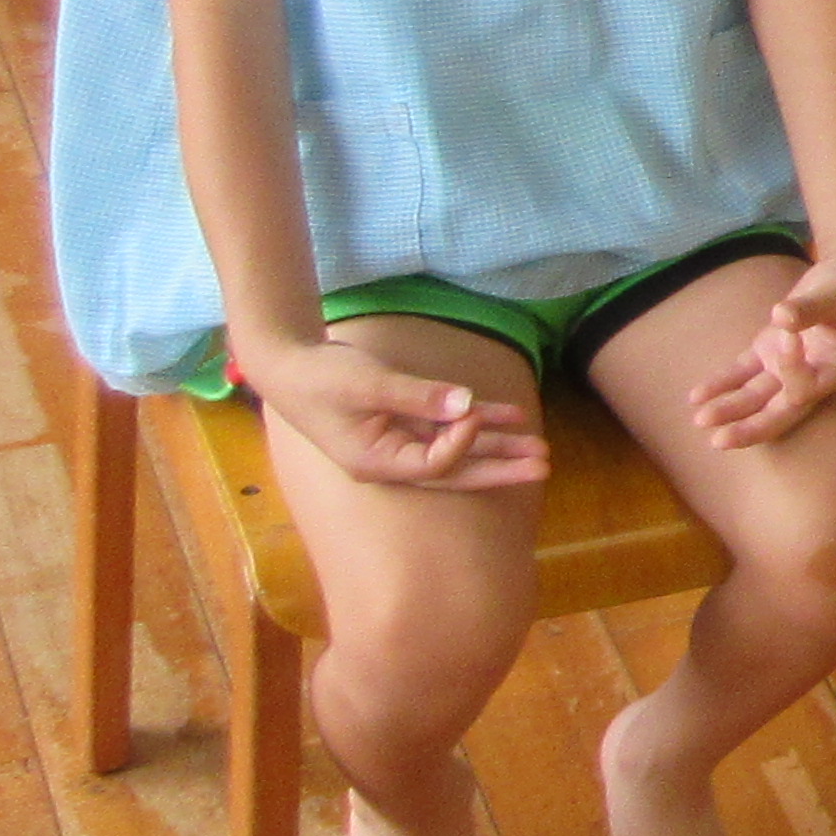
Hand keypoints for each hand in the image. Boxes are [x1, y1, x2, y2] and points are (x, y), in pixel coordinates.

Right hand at [239, 337, 548, 486]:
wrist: (291, 365)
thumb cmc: (321, 378)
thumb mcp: (369, 384)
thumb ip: (418, 396)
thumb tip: (468, 404)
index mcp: (378, 462)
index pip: (434, 464)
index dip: (461, 441)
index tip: (473, 411)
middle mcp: (392, 460)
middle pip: (456, 470)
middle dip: (501, 467)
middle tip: (544, 466)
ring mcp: (399, 442)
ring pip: (458, 448)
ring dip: (498, 444)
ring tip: (541, 446)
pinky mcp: (404, 421)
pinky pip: (449, 425)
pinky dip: (479, 418)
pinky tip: (513, 414)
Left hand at [686, 246, 835, 448]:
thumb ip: (812, 306)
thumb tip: (781, 316)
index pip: (808, 386)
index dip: (791, 368)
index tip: (788, 332)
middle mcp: (814, 377)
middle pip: (781, 412)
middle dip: (750, 428)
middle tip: (720, 441)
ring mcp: (789, 366)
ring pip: (757, 396)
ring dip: (729, 408)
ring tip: (699, 420)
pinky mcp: (771, 351)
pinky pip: (743, 373)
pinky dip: (722, 383)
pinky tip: (696, 396)